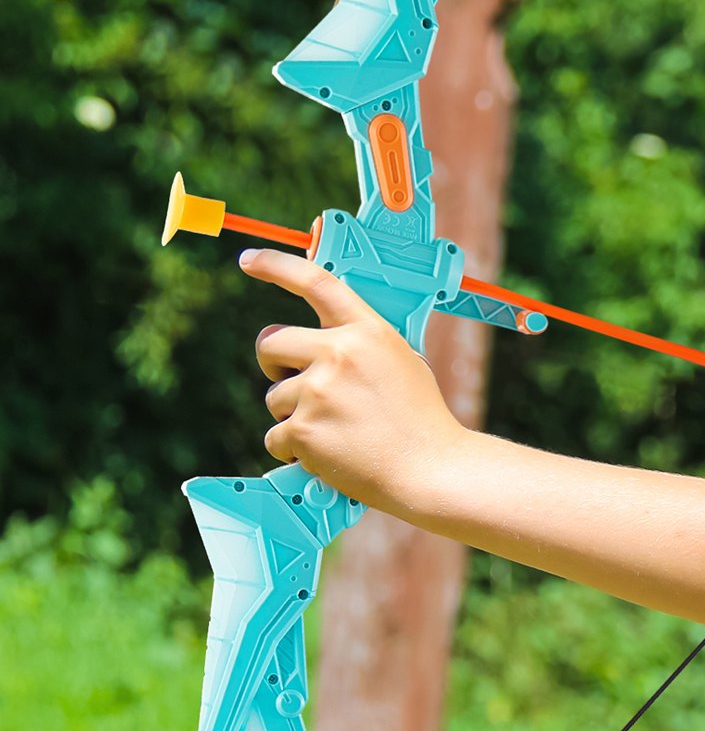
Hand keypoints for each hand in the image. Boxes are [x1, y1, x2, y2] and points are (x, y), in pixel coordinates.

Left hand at [240, 248, 465, 513]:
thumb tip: (321, 339)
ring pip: (274, 398)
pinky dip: (295, 450)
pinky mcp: (304, 431)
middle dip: (274, 364)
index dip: (276, 266)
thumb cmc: (420, 419)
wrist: (430, 469)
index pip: (315, 282)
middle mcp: (340, 353)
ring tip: (335, 432)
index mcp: (368, 331)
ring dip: (293, 416)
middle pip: (271, 343)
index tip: (249, 260)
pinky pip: (276, 438)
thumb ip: (361, 344)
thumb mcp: (402, 361)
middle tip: (290, 382)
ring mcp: (318, 392)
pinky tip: (329, 455)